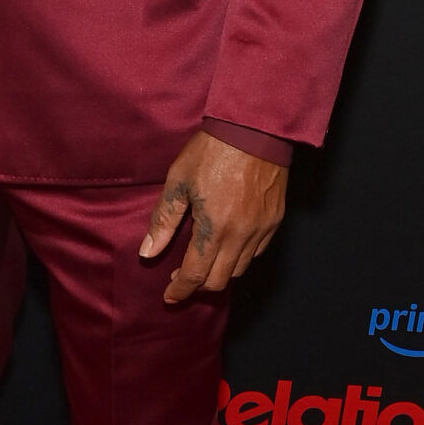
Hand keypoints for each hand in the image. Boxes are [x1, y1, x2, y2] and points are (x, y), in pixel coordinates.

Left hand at [140, 131, 286, 305]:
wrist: (254, 129)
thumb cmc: (212, 151)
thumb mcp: (178, 182)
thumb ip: (164, 221)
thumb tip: (148, 252)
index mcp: (214, 228)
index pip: (196, 275)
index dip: (181, 290)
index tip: (170, 296)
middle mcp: (241, 235)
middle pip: (219, 280)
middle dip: (198, 284)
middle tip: (182, 278)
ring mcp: (262, 229)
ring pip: (240, 269)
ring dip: (220, 271)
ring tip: (204, 261)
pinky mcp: (275, 220)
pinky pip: (257, 251)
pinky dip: (240, 256)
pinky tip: (227, 244)